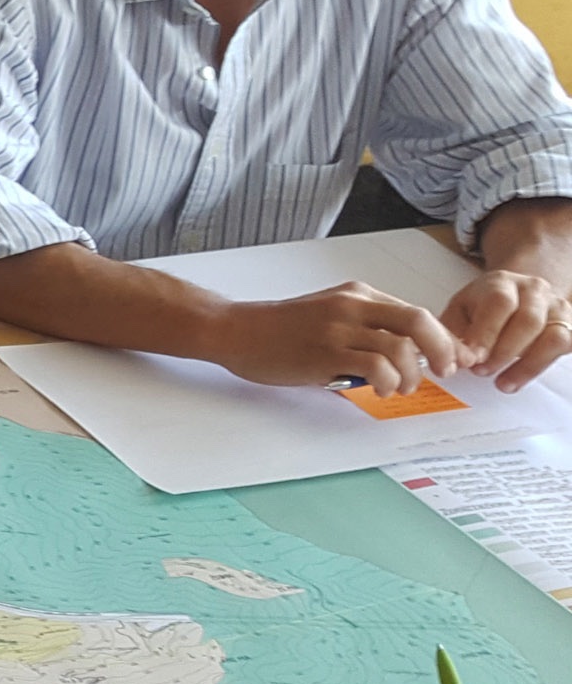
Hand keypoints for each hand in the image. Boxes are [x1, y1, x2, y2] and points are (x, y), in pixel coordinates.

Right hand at [205, 282, 465, 395]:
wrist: (237, 331)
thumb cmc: (280, 329)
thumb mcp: (329, 315)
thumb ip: (364, 327)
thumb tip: (403, 355)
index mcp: (358, 294)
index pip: (416, 313)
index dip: (440, 339)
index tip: (446, 358)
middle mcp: (352, 305)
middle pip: (419, 321)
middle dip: (442, 350)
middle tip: (443, 371)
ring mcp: (339, 328)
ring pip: (400, 349)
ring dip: (410, 375)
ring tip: (400, 387)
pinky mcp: (325, 352)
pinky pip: (375, 367)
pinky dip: (387, 382)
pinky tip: (379, 388)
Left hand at [440, 268, 571, 392]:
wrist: (519, 294)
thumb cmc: (484, 307)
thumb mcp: (460, 310)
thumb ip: (452, 332)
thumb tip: (452, 360)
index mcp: (501, 283)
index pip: (499, 303)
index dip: (486, 333)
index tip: (473, 358)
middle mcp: (534, 290)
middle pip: (528, 320)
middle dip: (504, 352)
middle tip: (482, 372)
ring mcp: (557, 307)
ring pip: (553, 336)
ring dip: (526, 365)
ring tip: (501, 383)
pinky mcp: (571, 326)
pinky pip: (566, 346)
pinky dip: (542, 366)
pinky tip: (519, 379)